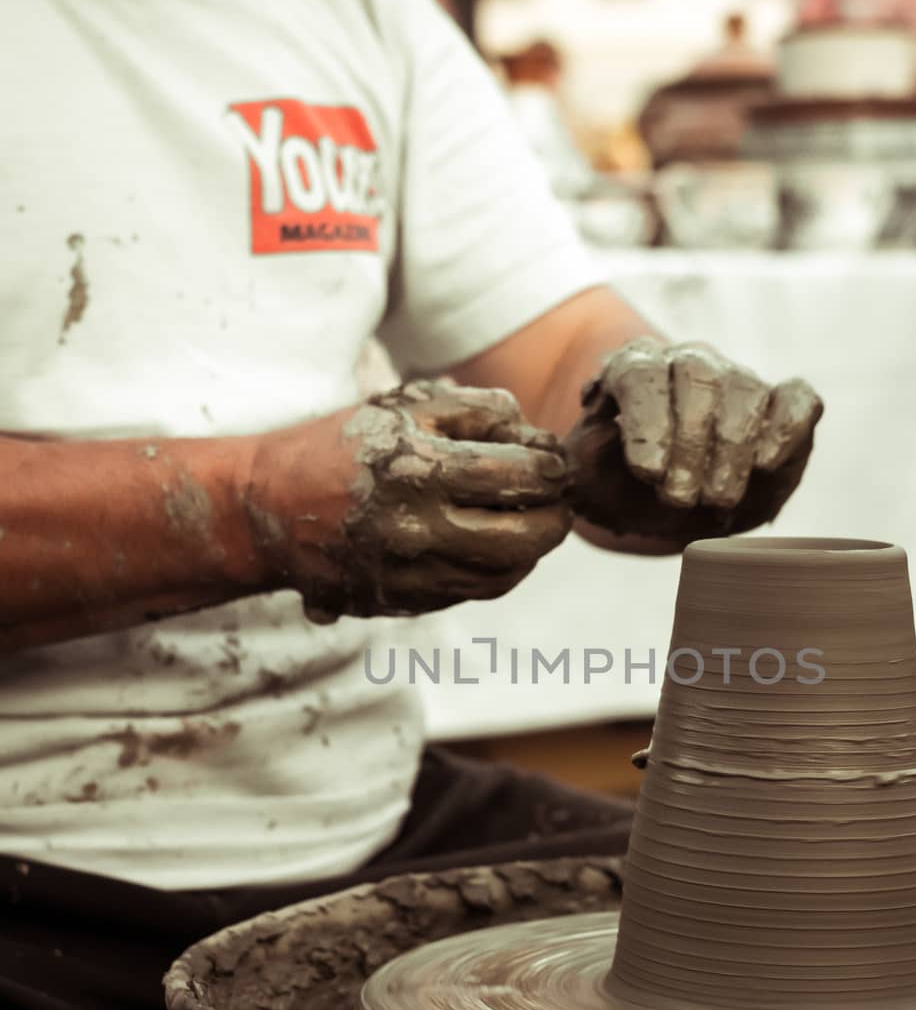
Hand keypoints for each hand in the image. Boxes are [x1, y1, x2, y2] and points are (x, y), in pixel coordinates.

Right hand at [245, 382, 570, 619]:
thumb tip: (534, 437)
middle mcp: (417, 530)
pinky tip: (496, 547)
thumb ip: (474, 411)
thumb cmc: (338, 447)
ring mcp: (410, 574)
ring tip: (529, 522)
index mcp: (419, 471)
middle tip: (558, 501)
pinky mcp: (403, 603)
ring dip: (530, 549)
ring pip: (505, 574)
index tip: (556, 464)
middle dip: (555, 518)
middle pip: (526, 539)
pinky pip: (473, 592)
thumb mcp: (400, 406)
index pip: (519, 477)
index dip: (553, 470)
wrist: (264, 509)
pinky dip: (498, 571)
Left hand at [564, 340, 821, 545]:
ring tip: (717, 500)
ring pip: (745, 392)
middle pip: (697, 378)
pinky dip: (788, 428)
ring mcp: (740, 379)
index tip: (648, 474)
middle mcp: (688, 363)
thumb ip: (583, 463)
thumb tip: (595, 444)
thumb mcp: (589, 480)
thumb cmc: (623, 487)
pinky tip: (767, 463)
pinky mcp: (784, 404)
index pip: (641, 375)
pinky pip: (797, 399)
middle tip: (680, 498)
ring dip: (732, 451)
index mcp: (633, 369)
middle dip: (690, 443)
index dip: (647, 423)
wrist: (670, 502)